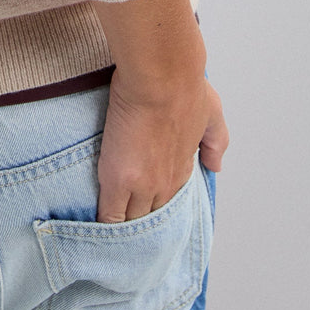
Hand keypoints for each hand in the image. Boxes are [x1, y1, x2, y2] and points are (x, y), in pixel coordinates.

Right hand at [95, 67, 228, 222]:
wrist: (162, 76)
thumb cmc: (184, 84)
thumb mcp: (212, 113)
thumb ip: (216, 140)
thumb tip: (215, 165)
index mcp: (183, 168)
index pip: (169, 200)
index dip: (155, 205)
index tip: (143, 206)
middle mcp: (166, 184)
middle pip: (151, 219)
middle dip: (138, 223)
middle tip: (123, 225)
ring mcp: (143, 185)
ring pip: (132, 222)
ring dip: (120, 227)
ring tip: (106, 233)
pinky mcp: (119, 180)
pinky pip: (109, 216)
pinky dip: (103, 223)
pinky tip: (93, 227)